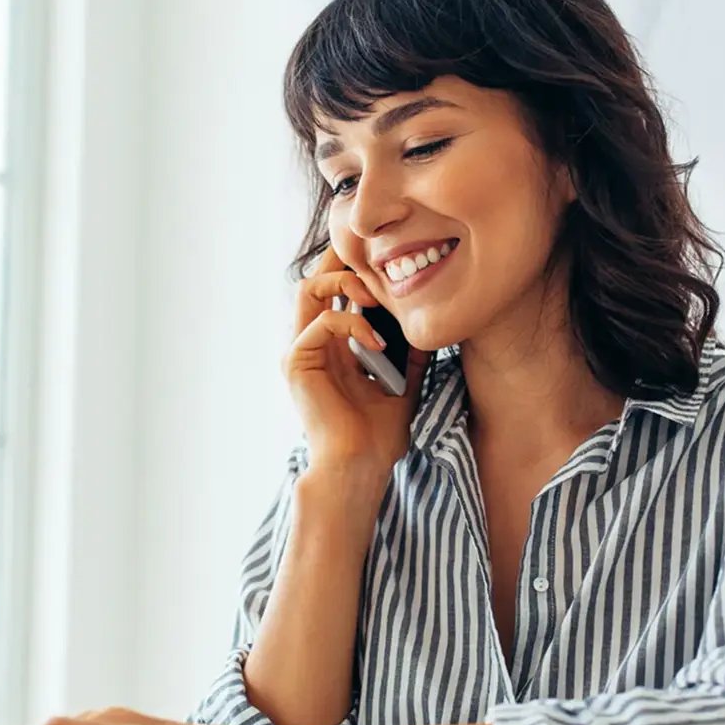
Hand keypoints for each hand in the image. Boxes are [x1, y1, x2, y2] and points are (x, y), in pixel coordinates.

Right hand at [286, 246, 430, 473]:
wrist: (361, 465)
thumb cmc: (379, 434)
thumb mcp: (403, 381)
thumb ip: (408, 350)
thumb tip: (428, 322)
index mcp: (334, 347)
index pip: (335, 290)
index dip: (355, 268)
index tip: (387, 260)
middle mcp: (313, 343)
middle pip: (316, 279)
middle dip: (343, 260)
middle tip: (375, 259)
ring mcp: (301, 351)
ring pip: (309, 288)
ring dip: (345, 282)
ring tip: (375, 295)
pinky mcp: (296, 361)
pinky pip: (321, 321)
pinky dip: (352, 323)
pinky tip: (377, 341)